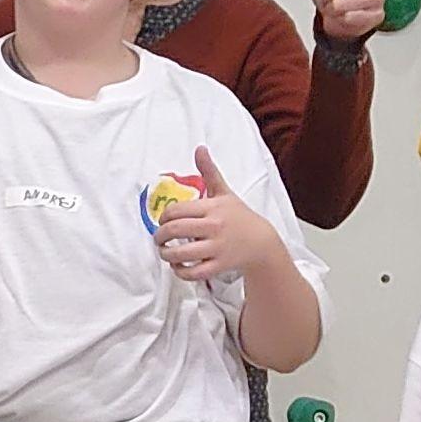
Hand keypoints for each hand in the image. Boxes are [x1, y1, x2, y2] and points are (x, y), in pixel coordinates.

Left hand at [153, 147, 282, 285]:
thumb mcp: (224, 192)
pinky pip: (193, 273)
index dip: (163, 217)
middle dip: (159, 236)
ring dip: (166, 254)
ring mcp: (217, 248)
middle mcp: (214, 227)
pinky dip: (180, 271)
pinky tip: (179, 265)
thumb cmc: (238, 216)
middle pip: (174, 231)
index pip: (176, 211)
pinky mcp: (219, 266)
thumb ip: (209, 171)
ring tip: (165, 252)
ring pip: (181, 254)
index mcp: (212, 208)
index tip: (163, 221)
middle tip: (159, 238)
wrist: (262, 242)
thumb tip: (199, 148)